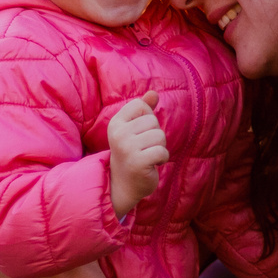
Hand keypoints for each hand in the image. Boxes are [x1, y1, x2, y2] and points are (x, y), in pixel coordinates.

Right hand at [107, 95, 169, 215]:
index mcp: (116, 123)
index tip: (139, 134)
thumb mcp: (135, 129)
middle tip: (143, 149)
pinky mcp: (137, 162)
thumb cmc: (132, 153)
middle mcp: (118, 134)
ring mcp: (127, 148)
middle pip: (153, 121)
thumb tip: (153, 93)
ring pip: (160, 136)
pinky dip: (162, 159)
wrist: (124, 185)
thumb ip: (144, 110)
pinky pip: (162, 152)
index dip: (147, 119)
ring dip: (159, 148)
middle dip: (155, 136)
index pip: (141, 105)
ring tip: (148, 156)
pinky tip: (152, 165)